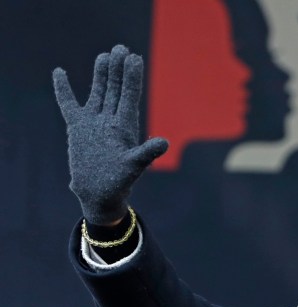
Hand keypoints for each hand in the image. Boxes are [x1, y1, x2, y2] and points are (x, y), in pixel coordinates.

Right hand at [53, 45, 167, 224]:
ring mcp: (94, 122)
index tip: (134, 57)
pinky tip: (60, 72)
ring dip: (101, 74)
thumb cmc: (119, 182)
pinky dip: (64, 90)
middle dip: (119, 69)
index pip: (130, 95)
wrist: (99, 193)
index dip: (132, 77)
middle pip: (115, 89)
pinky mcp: (77, 128)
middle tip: (121, 48)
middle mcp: (111, 120)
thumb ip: (147, 153)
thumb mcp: (133, 166)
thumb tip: (164, 142)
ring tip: (105, 55)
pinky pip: (69, 104)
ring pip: (98, 92)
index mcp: (125, 126)